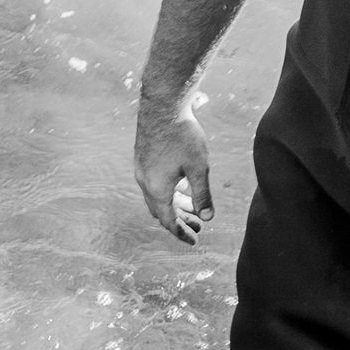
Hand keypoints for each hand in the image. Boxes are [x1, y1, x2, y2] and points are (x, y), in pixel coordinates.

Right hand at [134, 105, 214, 244]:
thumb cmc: (183, 136)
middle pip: (162, 210)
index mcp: (157, 189)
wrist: (163, 107)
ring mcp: (142, 170)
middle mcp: (145, 182)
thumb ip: (202, 194)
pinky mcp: (143, 159)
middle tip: (199, 227)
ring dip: (175, 205)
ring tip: (194, 210)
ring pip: (157, 196)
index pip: (168, 220)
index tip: (194, 241)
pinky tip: (183, 187)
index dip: (181, 232)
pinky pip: (154, 184)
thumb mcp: (199, 168)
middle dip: (180, 220)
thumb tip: (208, 217)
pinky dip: (169, 192)